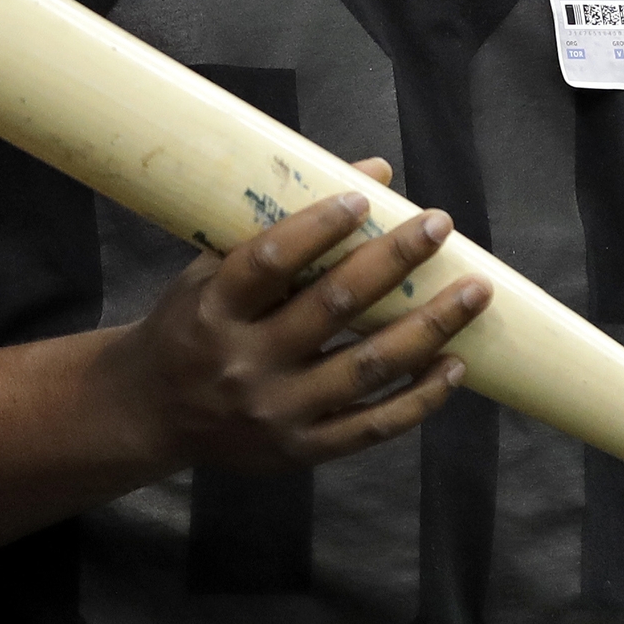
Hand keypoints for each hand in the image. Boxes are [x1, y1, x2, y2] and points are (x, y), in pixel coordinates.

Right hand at [103, 192, 484, 471]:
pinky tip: (455, 365)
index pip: (268, 262)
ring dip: (429, 328)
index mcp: (213, 311)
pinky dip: (420, 398)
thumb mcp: (212, 272)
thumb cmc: (194, 324)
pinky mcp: (299, 450)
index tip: (363, 197)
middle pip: (330, 308)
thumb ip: (282, 226)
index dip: (317, 228)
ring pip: (365, 368)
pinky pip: (372, 426)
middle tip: (439, 224)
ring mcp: (274, 413)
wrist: (149, 414)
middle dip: (392, 262)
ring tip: (475, 292)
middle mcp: (243, 364)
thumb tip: (376, 172)